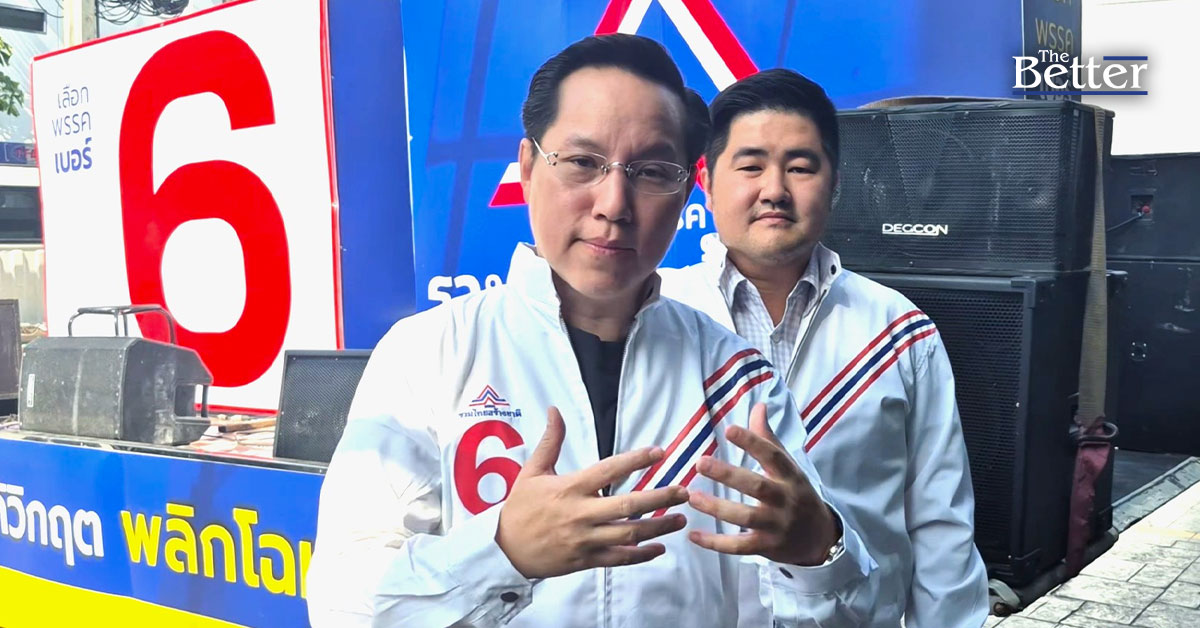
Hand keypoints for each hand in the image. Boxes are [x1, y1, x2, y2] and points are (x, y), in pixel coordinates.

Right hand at [496, 407, 689, 578]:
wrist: (503, 549)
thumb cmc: (519, 507)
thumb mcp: (533, 471)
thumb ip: (551, 441)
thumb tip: (555, 410)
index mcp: (570, 488)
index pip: (609, 470)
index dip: (635, 460)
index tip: (659, 452)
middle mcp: (581, 513)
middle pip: (628, 505)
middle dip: (659, 498)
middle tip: (683, 491)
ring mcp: (585, 539)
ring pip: (628, 533)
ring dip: (658, 527)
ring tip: (681, 519)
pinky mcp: (585, 560)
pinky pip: (618, 558)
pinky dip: (641, 554)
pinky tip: (660, 548)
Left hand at [687, 403, 839, 565]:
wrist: (819, 539)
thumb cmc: (797, 494)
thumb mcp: (789, 467)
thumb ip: (769, 439)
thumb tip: (758, 405)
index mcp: (790, 477)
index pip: (773, 456)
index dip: (753, 442)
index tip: (729, 429)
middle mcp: (785, 500)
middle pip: (757, 487)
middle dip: (728, 475)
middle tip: (700, 462)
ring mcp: (776, 526)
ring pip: (744, 518)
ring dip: (717, 507)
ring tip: (691, 496)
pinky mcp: (766, 547)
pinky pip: (738, 547)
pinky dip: (715, 543)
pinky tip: (693, 535)